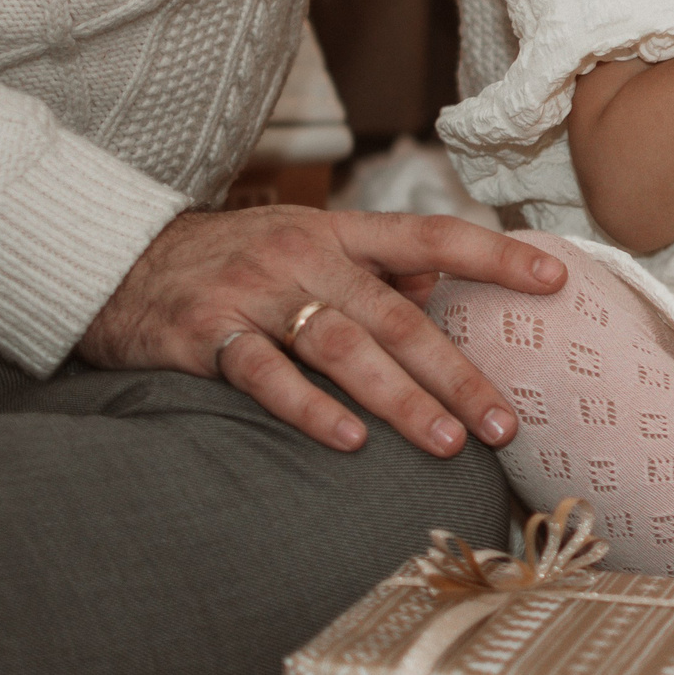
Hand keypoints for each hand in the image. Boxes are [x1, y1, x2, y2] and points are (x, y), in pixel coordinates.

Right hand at [79, 207, 568, 457]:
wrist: (116, 260)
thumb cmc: (236, 258)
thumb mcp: (309, 243)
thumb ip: (376, 264)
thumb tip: (440, 283)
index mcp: (340, 232)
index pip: (434, 236)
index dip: (496, 256)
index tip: (557, 282)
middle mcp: (305, 257)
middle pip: (398, 315)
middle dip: (458, 372)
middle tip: (506, 422)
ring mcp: (255, 293)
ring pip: (343, 347)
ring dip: (401, 398)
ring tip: (449, 442)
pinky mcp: (204, 334)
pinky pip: (264, 374)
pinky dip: (308, 409)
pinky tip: (348, 442)